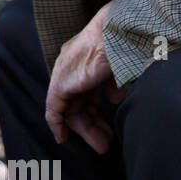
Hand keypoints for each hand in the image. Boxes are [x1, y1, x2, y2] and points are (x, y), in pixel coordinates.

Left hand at [45, 2, 127, 154]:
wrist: (117, 33)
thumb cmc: (126, 45)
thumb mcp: (121, 67)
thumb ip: (114, 83)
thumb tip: (113, 98)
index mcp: (86, 59)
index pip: (87, 90)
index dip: (94, 109)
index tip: (105, 126)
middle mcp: (72, 67)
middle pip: (80, 102)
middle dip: (94, 124)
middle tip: (107, 142)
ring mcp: (65, 75)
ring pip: (71, 109)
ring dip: (86, 129)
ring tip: (102, 146)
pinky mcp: (61, 85)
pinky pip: (54, 110)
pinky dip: (58, 125)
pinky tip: (63, 138)